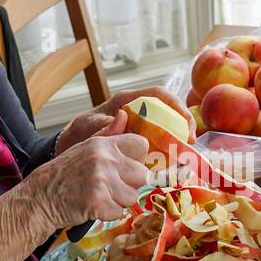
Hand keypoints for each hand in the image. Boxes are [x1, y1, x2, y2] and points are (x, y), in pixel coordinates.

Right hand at [32, 110, 150, 227]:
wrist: (40, 196)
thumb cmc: (65, 174)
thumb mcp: (85, 148)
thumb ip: (109, 134)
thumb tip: (125, 115)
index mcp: (103, 143)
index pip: (141, 145)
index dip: (137, 159)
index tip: (126, 168)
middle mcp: (104, 158)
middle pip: (142, 174)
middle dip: (130, 184)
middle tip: (110, 186)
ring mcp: (101, 180)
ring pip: (132, 196)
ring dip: (119, 201)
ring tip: (99, 196)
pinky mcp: (98, 201)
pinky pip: (119, 212)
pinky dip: (108, 214)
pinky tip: (93, 206)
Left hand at [55, 87, 194, 154]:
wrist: (70, 149)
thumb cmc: (78, 134)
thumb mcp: (87, 129)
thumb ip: (103, 125)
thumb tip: (122, 117)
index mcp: (125, 101)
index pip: (157, 95)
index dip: (175, 105)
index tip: (185, 123)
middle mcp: (136, 112)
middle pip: (168, 112)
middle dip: (183, 125)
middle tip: (190, 143)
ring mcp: (139, 127)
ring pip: (166, 129)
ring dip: (177, 141)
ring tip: (186, 156)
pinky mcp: (139, 143)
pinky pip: (158, 145)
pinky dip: (167, 154)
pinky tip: (172, 165)